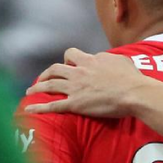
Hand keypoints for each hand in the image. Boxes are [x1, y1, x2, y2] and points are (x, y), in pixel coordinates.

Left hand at [26, 49, 149, 117]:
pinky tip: (29, 108)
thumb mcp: (121, 60)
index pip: (72, 54)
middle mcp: (79, 72)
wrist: (134, 92)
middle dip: (46, 73)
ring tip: (30, 90)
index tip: (69, 64)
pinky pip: (53, 105)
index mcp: (90, 60)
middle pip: (55, 68)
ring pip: (49, 84)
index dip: (68, 59)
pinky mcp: (75, 103)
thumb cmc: (132, 78)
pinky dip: (39, 107)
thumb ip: (109, 58)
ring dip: (37, 87)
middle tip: (43, 78)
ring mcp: (75, 88)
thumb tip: (104, 59)